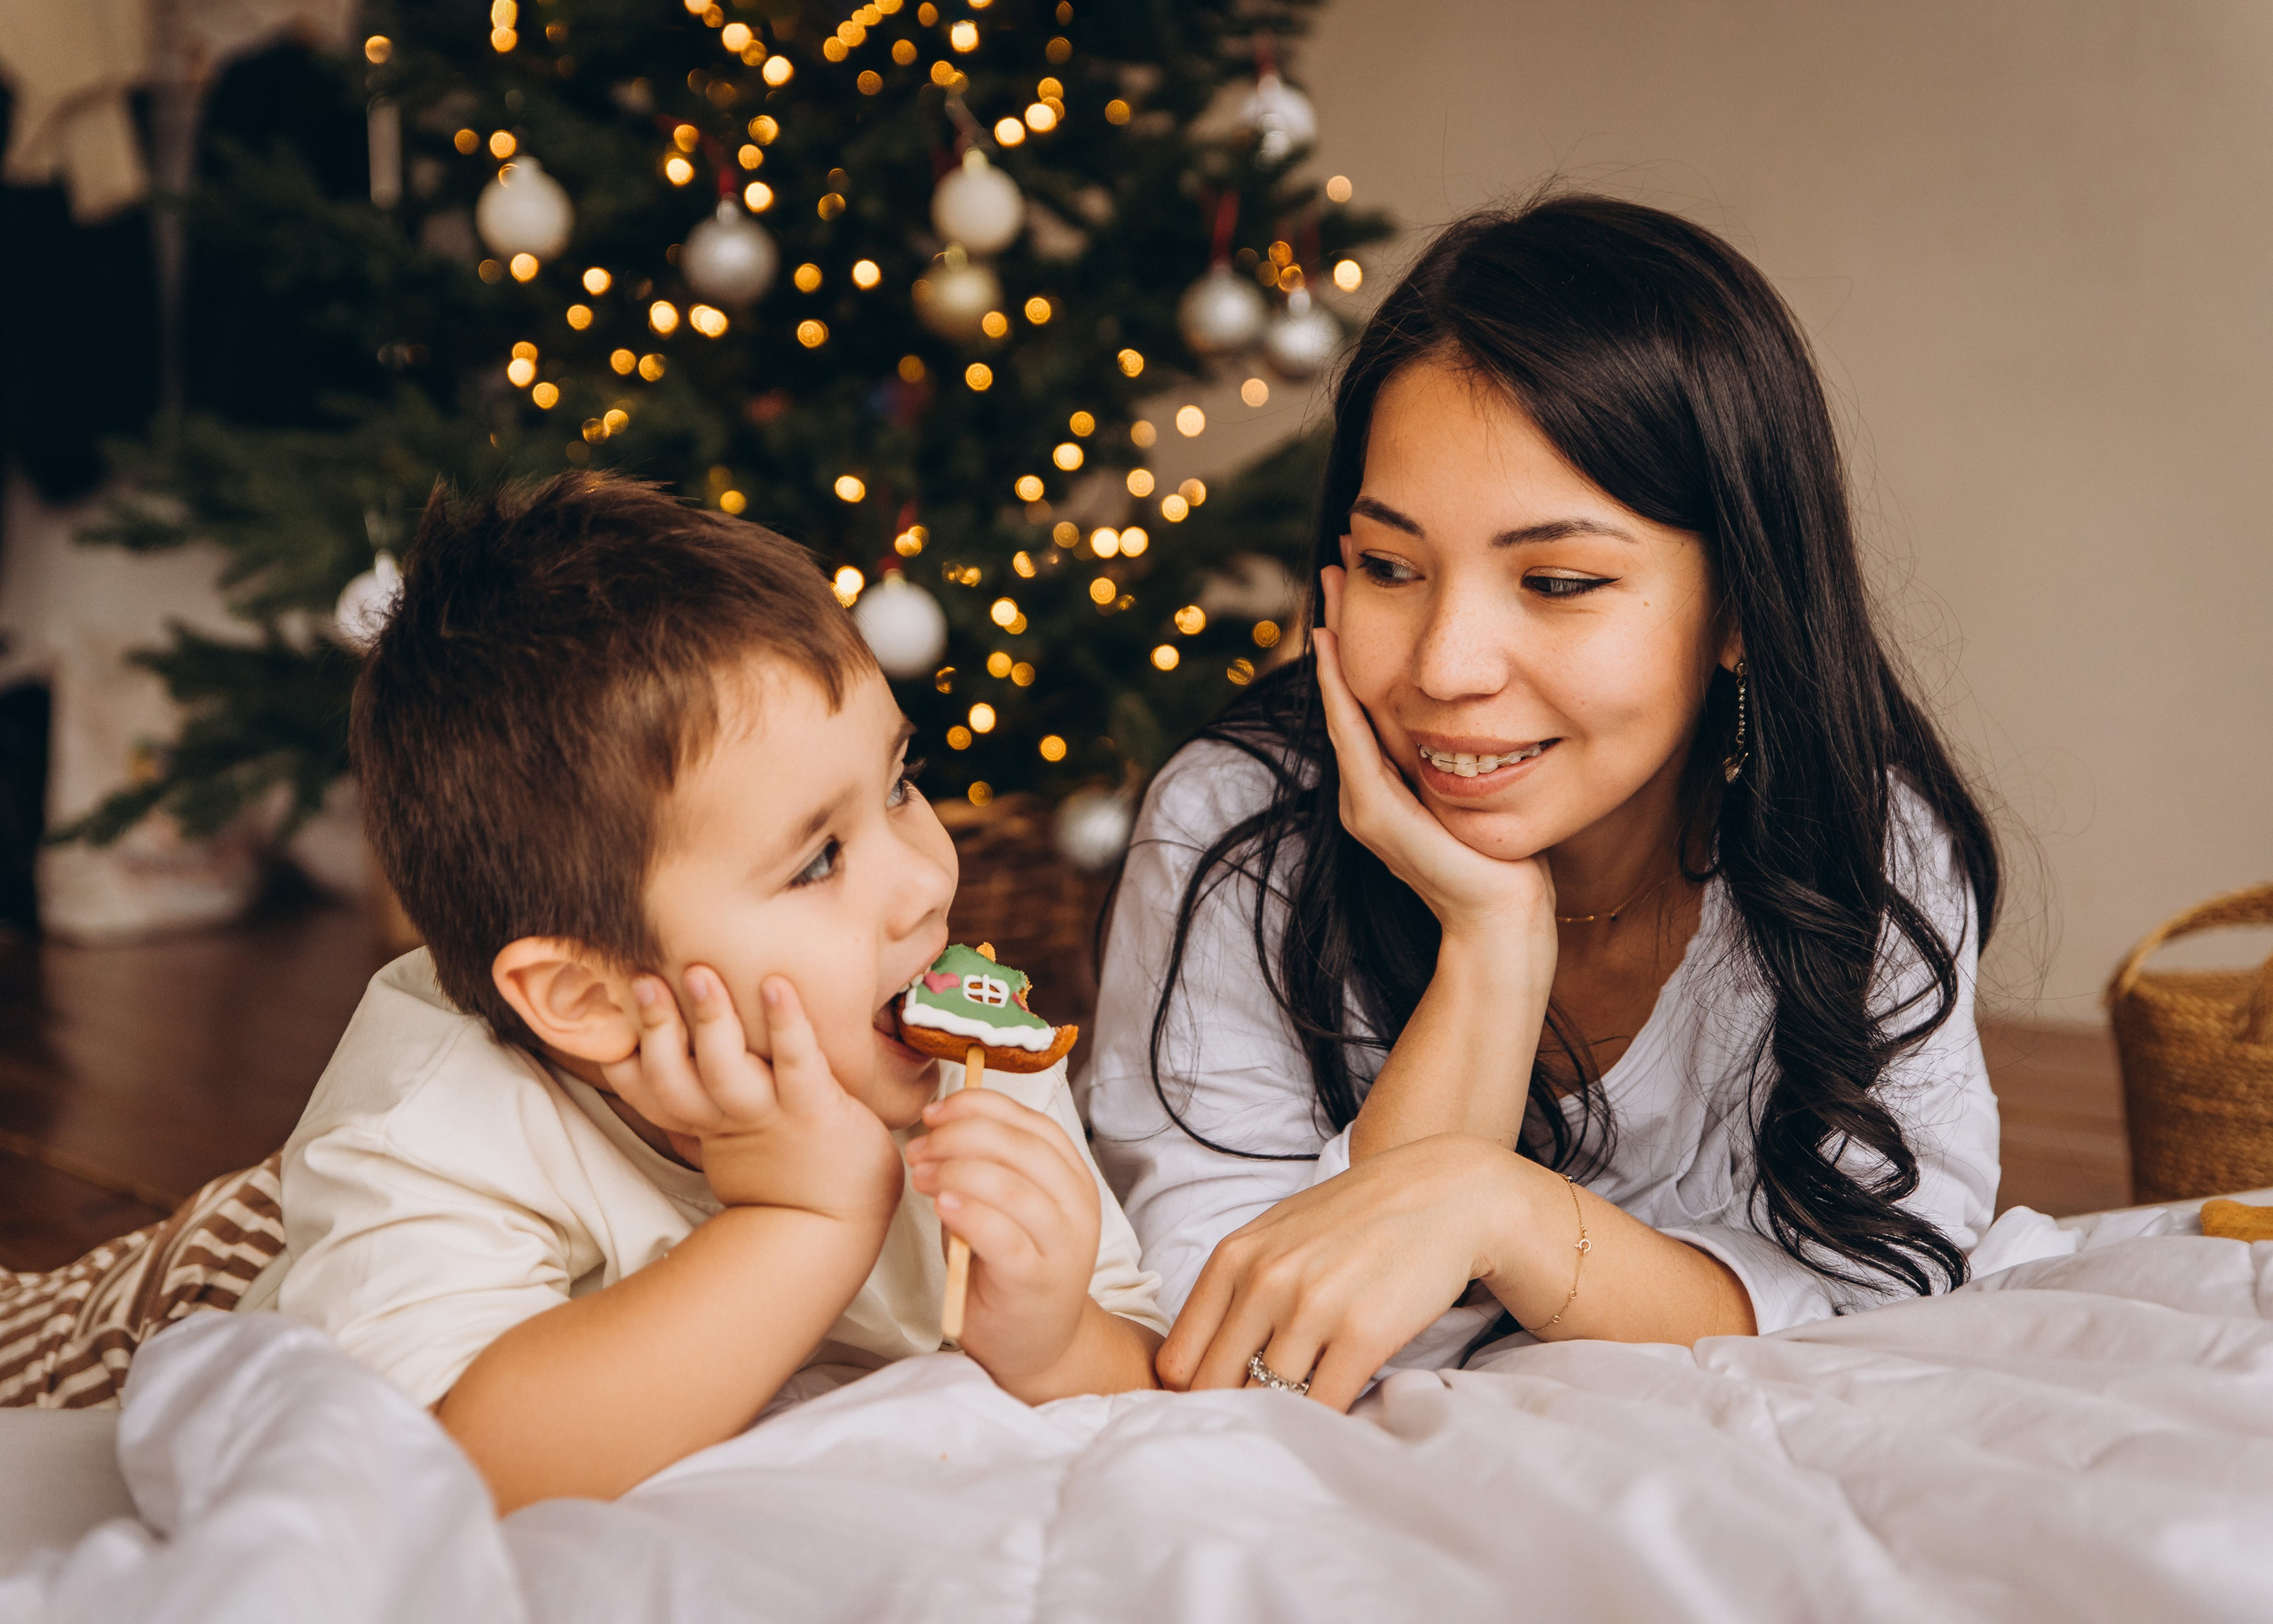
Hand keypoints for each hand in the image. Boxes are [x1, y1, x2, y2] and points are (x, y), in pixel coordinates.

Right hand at [600, 968, 901, 1225]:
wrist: (837, 1226)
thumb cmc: (792, 1173)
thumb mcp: (740, 1143)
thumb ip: (715, 1105)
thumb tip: (691, 1059)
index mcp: (708, 1123)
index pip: (650, 1094)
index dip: (623, 1062)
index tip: (601, 1018)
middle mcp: (729, 1118)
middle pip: (675, 1077)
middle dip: (656, 1029)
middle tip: (641, 978)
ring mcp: (770, 1113)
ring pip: (725, 1069)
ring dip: (710, 1020)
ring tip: (699, 973)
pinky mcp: (814, 1107)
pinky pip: (796, 1061)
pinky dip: (786, 1024)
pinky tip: (777, 986)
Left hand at [904, 1087, 1099, 1388]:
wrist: (1035, 1345)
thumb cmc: (1007, 1268)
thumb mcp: (1001, 1207)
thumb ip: (983, 1166)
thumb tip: (937, 1124)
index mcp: (1072, 1177)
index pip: (1032, 1123)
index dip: (981, 1107)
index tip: (935, 1111)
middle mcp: (1077, 1206)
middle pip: (1022, 1148)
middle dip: (961, 1137)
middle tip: (919, 1148)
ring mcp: (1063, 1245)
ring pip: (1012, 1187)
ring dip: (956, 1171)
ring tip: (920, 1176)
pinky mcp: (1038, 1280)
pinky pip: (1004, 1236)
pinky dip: (969, 1213)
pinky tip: (941, 1205)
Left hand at [1157, 1135, 1518, 1411]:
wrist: (1441, 1196)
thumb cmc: (1354, 1220)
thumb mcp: (1276, 1237)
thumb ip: (1235, 1289)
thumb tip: (1197, 1365)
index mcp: (1233, 1259)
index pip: (1178, 1361)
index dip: (1191, 1394)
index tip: (1215, 1408)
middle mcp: (1264, 1282)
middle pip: (1214, 1388)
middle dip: (1228, 1415)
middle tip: (1247, 1434)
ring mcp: (1313, 1308)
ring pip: (1266, 1401)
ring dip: (1277, 1422)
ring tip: (1289, 1430)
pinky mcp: (1363, 1334)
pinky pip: (1323, 1405)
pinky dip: (1323, 1422)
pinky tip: (1332, 1418)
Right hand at [1311, 599, 1555, 955]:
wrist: (1503, 924)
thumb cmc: (1508, 865)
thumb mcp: (1489, 790)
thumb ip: (1475, 754)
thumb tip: (1496, 705)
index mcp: (1390, 784)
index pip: (1367, 698)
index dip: (1363, 640)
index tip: (1367, 581)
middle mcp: (1365, 791)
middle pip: (1345, 692)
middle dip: (1340, 623)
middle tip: (1337, 561)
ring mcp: (1364, 804)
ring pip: (1341, 708)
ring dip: (1333, 644)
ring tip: (1330, 588)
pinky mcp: (1374, 816)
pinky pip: (1351, 740)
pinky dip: (1339, 692)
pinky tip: (1334, 647)